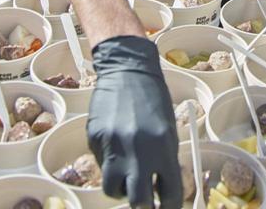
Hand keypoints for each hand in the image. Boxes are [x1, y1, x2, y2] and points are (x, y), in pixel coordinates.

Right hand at [88, 36, 181, 208]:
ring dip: (120, 187)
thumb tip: (161, 190)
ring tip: (126, 174)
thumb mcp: (167, 129)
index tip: (166, 206)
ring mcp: (114, 145)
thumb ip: (164, 160)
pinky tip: (115, 143)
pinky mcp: (95, 138)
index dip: (169, 205)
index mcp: (164, 148)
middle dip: (142, 205)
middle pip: (139, 202)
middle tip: (143, 200)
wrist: (127, 70)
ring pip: (113, 189)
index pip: (170, 195)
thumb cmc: (153, 99)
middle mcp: (138, 150)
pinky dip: (109, 162)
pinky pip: (101, 164)